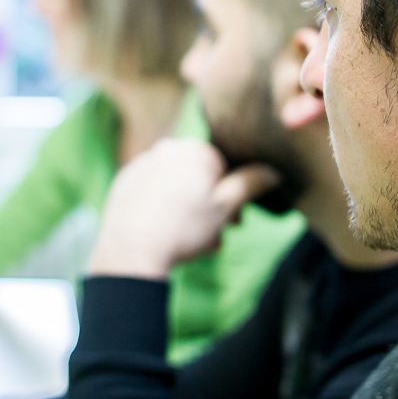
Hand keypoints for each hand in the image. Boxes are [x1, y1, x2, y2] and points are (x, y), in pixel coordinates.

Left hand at [87, 138, 280, 279]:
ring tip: (189, 239)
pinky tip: (163, 230)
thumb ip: (250, 184)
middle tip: (213, 234)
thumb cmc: (184, 228)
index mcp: (195, 150)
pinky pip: (152, 191)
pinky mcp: (125, 180)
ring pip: (176, 185)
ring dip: (187, 208)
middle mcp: (167, 148)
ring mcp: (142, 163)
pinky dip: (161, 206)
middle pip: (198, 177)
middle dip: (209, 205)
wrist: (132, 249)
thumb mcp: (226, 208)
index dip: (232, 198)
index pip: (224, 170)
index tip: (234, 222)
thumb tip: (272, 172)